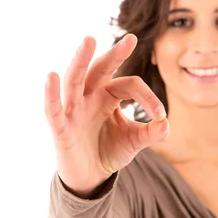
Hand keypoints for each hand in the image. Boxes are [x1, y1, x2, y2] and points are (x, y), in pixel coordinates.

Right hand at [44, 34, 168, 194]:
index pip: (129, 85)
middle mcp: (90, 97)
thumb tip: (166, 124)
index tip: (161, 115)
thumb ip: (150, 133)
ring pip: (75, 81)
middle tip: (130, 39)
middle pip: (99, 70)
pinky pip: (53, 110)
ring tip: (89, 41)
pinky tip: (52, 77)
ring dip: (80, 61)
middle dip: (114, 55)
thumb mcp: (134, 141)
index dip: (148, 98)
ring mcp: (73, 111)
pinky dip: (51, 95)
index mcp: (108, 96)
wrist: (90, 178)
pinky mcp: (61, 129)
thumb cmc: (109, 152)